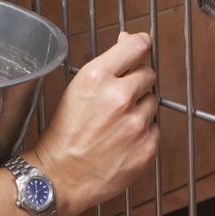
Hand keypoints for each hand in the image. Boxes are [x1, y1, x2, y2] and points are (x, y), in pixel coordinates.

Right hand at [29, 31, 158, 215]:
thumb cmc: (65, 133)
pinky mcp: (147, 146)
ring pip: (153, 101)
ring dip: (140, 108)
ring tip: (116, 124)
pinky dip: (143, 132)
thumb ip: (108, 64)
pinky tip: (121, 140)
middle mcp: (119, 97)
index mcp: (97, 76)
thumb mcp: (78, 88)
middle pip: (148, 74)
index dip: (141, 45)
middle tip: (118, 99)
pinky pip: (154, 128)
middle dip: (137, 82)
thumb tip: (129, 40)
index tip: (141, 48)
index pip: (137, 46)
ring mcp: (136, 123)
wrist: (60, 176)